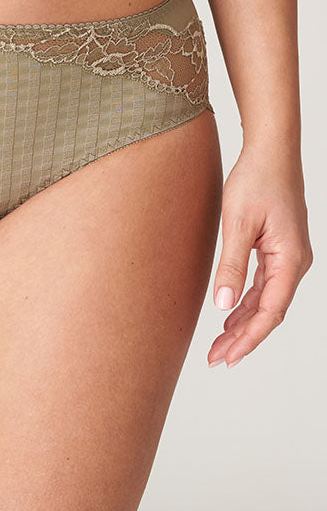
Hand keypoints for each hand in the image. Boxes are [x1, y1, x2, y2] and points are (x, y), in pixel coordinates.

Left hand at [208, 146, 312, 367]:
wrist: (270, 151)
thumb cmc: (256, 180)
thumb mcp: (237, 223)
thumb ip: (231, 266)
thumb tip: (222, 305)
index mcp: (290, 260)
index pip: (270, 312)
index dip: (248, 339)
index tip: (226, 357)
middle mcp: (294, 263)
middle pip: (269, 311)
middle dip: (243, 337)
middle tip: (215, 358)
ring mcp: (287, 256)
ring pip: (266, 300)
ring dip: (243, 322)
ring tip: (219, 344)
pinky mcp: (277, 248)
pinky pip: (263, 284)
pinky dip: (247, 302)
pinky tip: (230, 313)